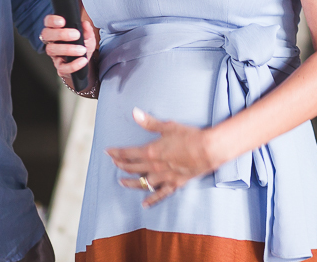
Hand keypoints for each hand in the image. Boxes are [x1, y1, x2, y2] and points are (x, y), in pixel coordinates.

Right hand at [39, 14, 96, 83]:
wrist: (85, 61)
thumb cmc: (83, 45)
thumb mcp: (88, 36)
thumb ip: (87, 30)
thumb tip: (85, 24)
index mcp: (56, 30)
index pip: (48, 22)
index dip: (52, 20)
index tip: (63, 21)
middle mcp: (52, 42)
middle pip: (46, 34)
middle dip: (60, 34)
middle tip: (76, 35)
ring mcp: (54, 55)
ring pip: (51, 50)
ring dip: (67, 49)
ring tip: (82, 49)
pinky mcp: (59, 67)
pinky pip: (62, 67)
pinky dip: (73, 65)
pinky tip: (82, 60)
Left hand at [106, 108, 221, 206]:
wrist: (208, 150)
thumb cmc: (189, 136)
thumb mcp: (168, 126)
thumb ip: (149, 122)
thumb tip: (135, 113)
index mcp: (151, 151)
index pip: (128, 153)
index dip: (117, 152)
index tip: (108, 152)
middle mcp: (155, 167)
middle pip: (133, 167)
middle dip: (121, 165)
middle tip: (113, 163)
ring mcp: (164, 177)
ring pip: (143, 183)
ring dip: (131, 183)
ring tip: (122, 182)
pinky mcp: (175, 184)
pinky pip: (160, 194)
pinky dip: (152, 199)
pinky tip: (145, 204)